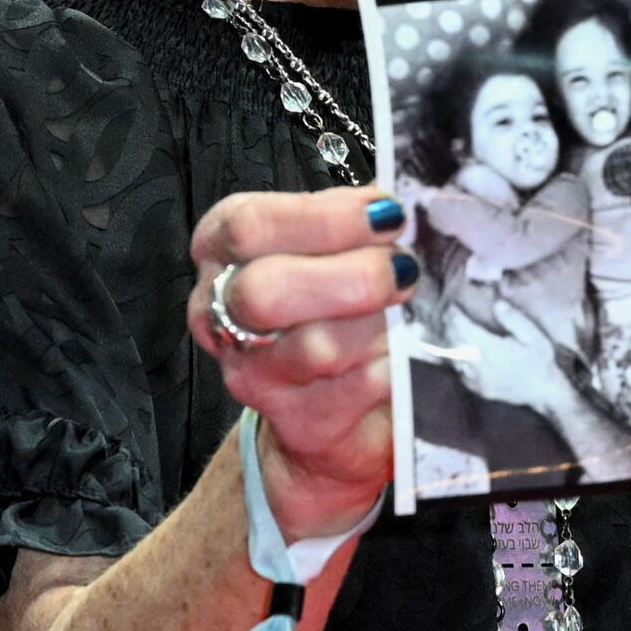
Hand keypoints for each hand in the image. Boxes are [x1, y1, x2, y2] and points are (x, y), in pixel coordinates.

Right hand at [185, 187, 408, 539]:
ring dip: (377, 324)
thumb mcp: (330, 249)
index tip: (387, 215)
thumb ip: (352, 223)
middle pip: (265, 290)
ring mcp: (253, 373)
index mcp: (222, 248)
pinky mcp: (296, 421)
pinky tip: (403, 352)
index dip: (327, 219)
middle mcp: (222, 311)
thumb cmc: (331, 309)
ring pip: (313, 346)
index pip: (251, 226)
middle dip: (352, 275)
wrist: (331, 409)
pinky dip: (392, 366)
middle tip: (403, 269)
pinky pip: (353, 388)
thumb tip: (396, 209)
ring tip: (408, 311)